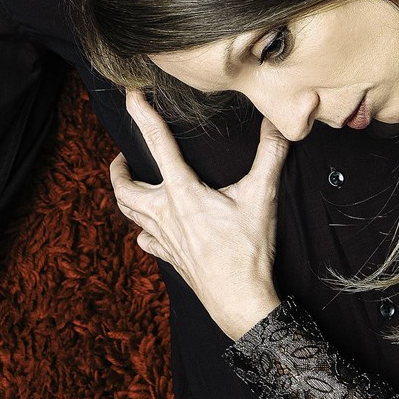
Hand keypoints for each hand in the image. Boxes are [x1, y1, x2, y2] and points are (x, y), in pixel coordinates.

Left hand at [112, 91, 287, 339]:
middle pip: (124, 187)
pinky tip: (148, 231)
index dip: (143, 116)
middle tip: (122, 156)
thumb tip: (280, 123)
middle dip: (118, 168)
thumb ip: (270, 155)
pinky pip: (146, 242)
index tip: (130, 97)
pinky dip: (143, 231)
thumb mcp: (261, 197)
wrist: (240, 302)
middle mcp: (165, 213)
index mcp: (182, 192)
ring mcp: (163, 238)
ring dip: (124, 196)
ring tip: (128, 184)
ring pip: (129, 213)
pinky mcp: (169, 258)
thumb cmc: (247, 251)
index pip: (157, 144)